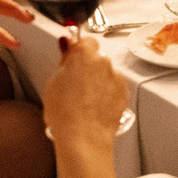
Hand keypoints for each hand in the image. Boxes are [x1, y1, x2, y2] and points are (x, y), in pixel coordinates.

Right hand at [40, 31, 128, 177]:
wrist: (83, 138)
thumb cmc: (65, 114)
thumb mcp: (53, 83)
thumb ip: (64, 61)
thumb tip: (67, 46)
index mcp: (83, 55)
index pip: (86, 40)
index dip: (79, 49)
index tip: (73, 57)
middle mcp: (103, 62)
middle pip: (97, 58)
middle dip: (88, 67)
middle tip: (75, 84)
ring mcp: (116, 77)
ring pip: (106, 73)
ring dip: (99, 81)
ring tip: (85, 101)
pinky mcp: (124, 93)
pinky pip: (115, 87)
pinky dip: (108, 93)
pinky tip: (95, 107)